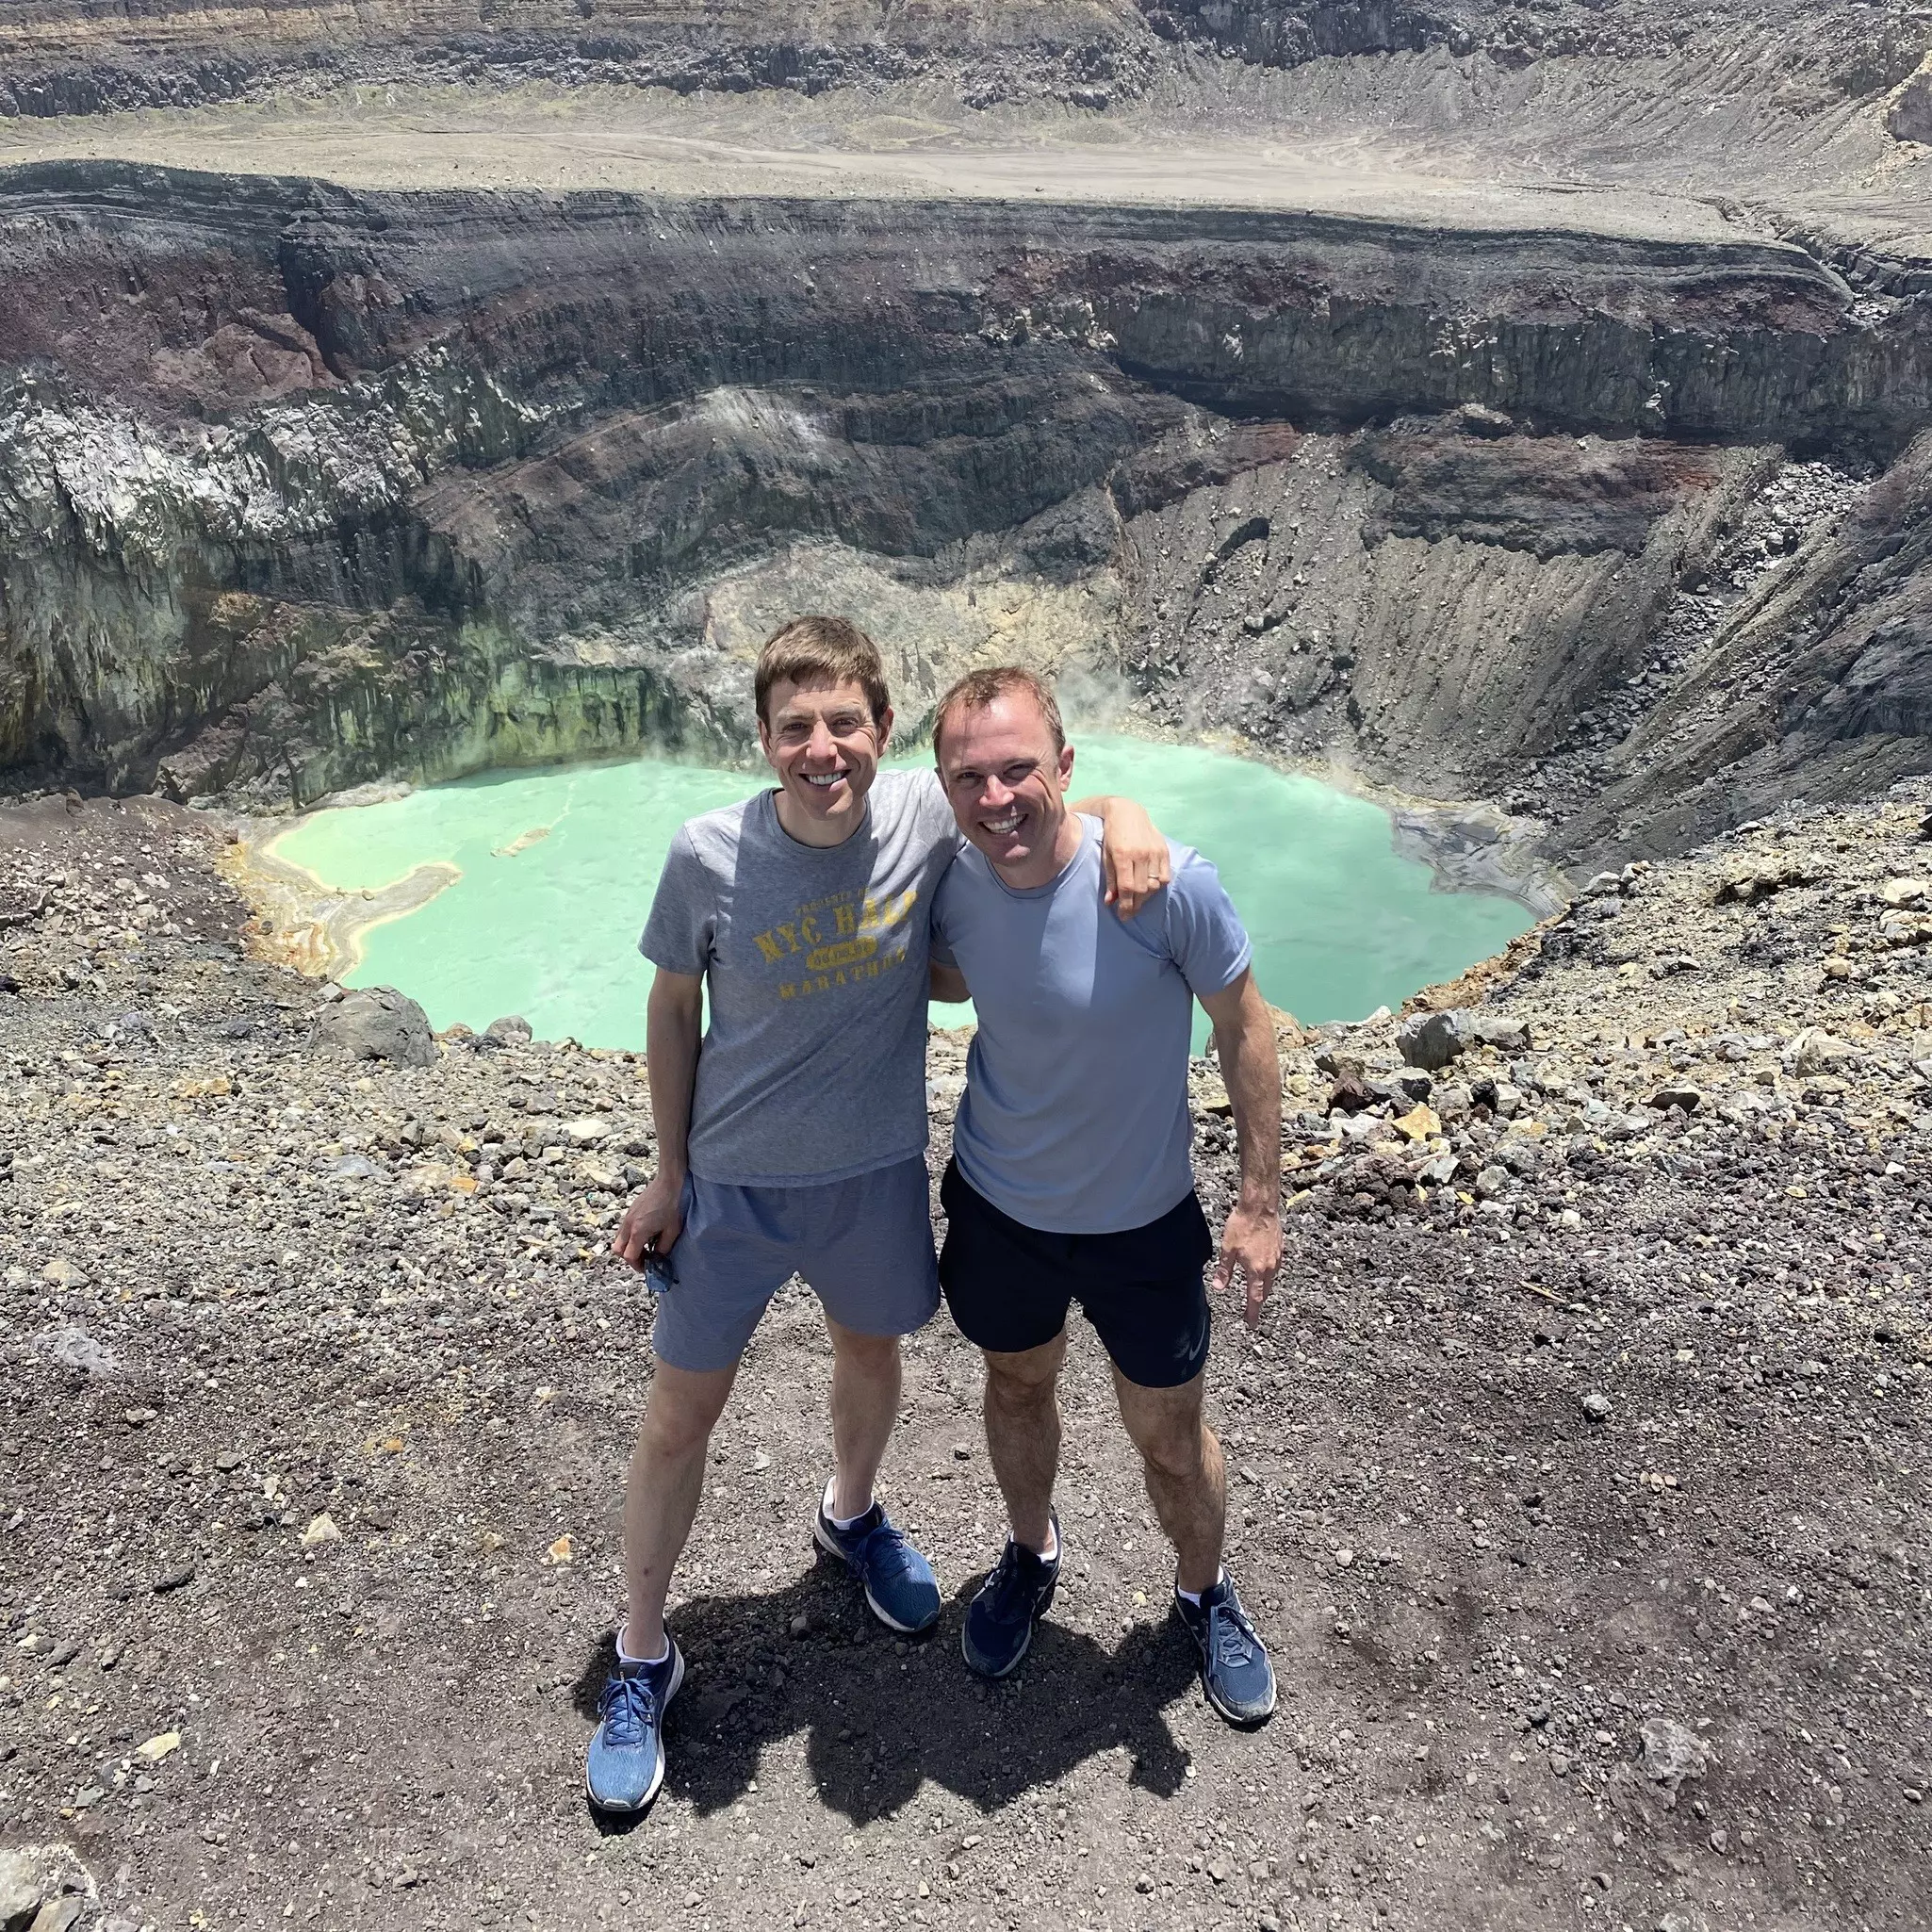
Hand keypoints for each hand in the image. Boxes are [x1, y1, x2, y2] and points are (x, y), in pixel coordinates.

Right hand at [612, 1171, 684, 1270]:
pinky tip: (644, 1234)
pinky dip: (629, 1237)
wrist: (668, 1182)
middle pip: (618, 1250)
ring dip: (628, 1247)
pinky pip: (623, 1229)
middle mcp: (628, 1225)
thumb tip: (658, 1256)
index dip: (637, 1266)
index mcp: (638, 1231)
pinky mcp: (630, 1211)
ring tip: (644, 1247)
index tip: (647, 1267)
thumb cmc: (673, 1205)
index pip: (629, 1256)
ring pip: (618, 1239)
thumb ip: (663, 1248)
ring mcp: (627, 1217)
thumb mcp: (672, 1231)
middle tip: (644, 1259)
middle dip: (629, 1258)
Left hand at [1099, 800, 1170, 918]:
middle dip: (1135, 904)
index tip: (1123, 916)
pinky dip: (1158, 886)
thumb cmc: (1112, 836)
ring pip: (1154, 885)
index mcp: (1123, 855)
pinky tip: (1150, 888)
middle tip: (1129, 912)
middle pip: (1142, 889)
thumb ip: (1110, 880)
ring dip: (1146, 897)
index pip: (1128, 887)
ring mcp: (1154, 852)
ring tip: (1137, 901)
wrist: (1127, 812)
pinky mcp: (1164, 850)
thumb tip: (1110, 902)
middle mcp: (1141, 854)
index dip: (1126, 905)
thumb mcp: (1106, 856)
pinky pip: (1165, 876)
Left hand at [1212, 1198, 1281, 1327]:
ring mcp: (1277, 1257)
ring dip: (1263, 1288)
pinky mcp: (1280, 1248)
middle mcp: (1270, 1267)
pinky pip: (1275, 1268)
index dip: (1252, 1313)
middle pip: (1265, 1291)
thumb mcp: (1227, 1249)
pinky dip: (1268, 1274)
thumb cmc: (1243, 1225)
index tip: (1251, 1324)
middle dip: (1258, 1302)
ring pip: (1271, 1280)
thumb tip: (1220, 1288)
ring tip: (1256, 1293)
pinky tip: (1262, 1270)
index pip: (1254, 1298)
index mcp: (1257, 1270)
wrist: (1261, 1205)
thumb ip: (1225, 1270)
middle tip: (1251, 1311)